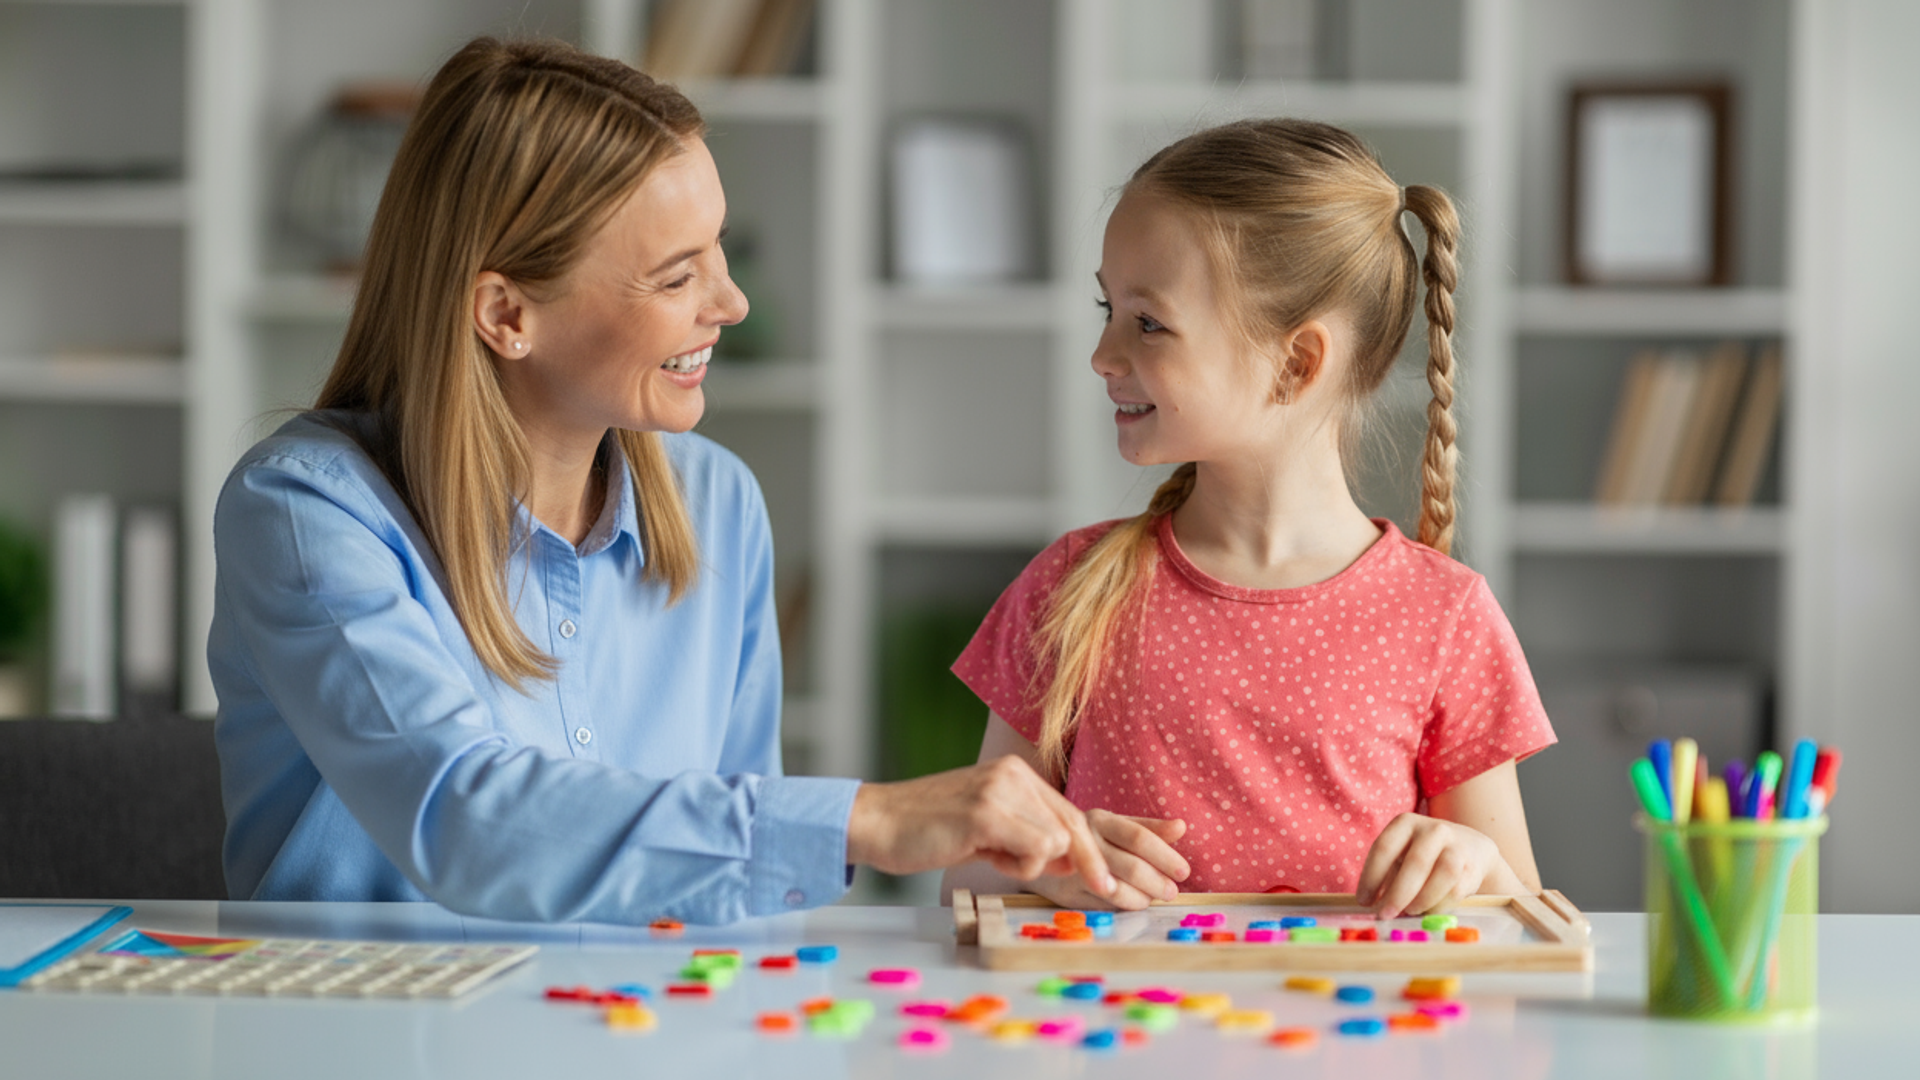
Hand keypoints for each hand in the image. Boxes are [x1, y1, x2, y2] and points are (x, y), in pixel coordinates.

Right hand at [847, 755, 1116, 899]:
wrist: (877, 823)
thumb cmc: (928, 830)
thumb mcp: (986, 827)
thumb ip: (1026, 835)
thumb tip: (1072, 859)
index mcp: (1014, 773)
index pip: (1068, 813)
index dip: (1090, 850)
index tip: (1106, 880)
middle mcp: (1012, 773)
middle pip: (1073, 825)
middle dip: (1090, 863)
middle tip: (1104, 891)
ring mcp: (999, 789)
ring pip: (1056, 841)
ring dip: (1030, 865)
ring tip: (991, 857)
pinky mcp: (985, 812)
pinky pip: (1035, 850)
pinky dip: (1018, 867)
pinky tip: (984, 856)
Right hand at [1025, 810, 1189, 910]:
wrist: (1044, 855)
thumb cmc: (1093, 839)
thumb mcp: (1117, 826)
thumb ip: (1150, 828)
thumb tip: (1181, 827)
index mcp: (1101, 819)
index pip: (1139, 838)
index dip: (1165, 856)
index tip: (1183, 871)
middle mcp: (1085, 842)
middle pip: (1131, 867)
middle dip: (1158, 883)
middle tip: (1171, 891)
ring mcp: (1073, 870)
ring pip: (1119, 890)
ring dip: (1144, 898)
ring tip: (1153, 897)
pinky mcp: (1067, 894)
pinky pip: (1105, 905)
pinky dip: (1126, 906)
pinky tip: (1133, 901)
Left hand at [1354, 812, 1527, 918]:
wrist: (1471, 848)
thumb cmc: (1424, 855)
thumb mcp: (1402, 854)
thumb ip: (1387, 876)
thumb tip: (1372, 906)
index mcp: (1406, 823)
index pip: (1384, 848)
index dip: (1371, 877)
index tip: (1363, 901)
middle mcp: (1434, 830)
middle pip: (1416, 862)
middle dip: (1398, 893)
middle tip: (1385, 914)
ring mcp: (1457, 846)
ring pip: (1443, 874)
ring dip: (1423, 898)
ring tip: (1410, 911)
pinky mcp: (1473, 867)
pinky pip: (1457, 889)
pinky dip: (1440, 904)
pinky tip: (1429, 910)